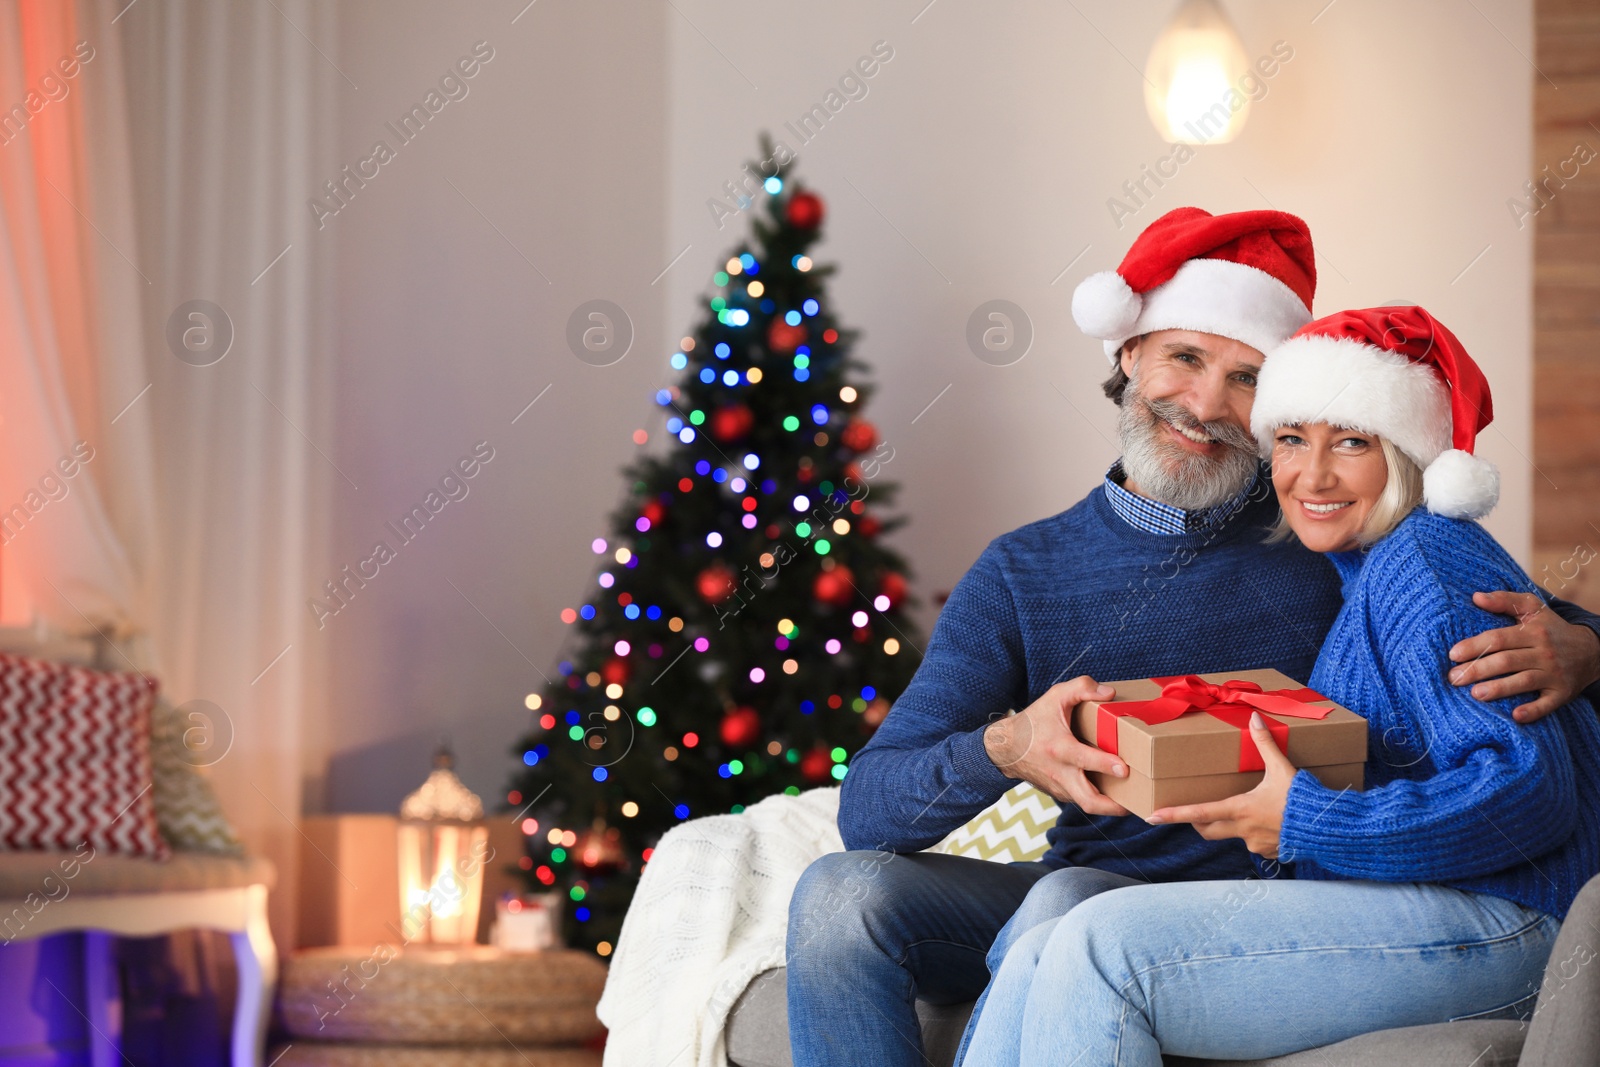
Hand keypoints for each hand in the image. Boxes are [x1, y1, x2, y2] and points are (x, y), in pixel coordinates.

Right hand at [984, 676, 1130, 816]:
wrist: (1006, 748)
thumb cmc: (1034, 721)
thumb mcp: (1055, 696)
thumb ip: (1082, 687)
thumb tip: (1110, 693)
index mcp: (1059, 748)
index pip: (1084, 760)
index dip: (1105, 765)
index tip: (1124, 768)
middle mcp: (1060, 772)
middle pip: (1088, 800)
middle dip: (1113, 806)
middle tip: (1137, 803)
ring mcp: (1060, 787)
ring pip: (1087, 804)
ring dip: (1110, 806)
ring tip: (1134, 801)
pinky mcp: (1060, 793)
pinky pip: (1082, 800)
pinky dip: (1099, 799)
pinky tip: (1114, 792)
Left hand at [1147, 712, 1291, 857]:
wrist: (1328, 827)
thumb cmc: (1302, 798)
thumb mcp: (1282, 768)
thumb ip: (1264, 743)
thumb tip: (1254, 718)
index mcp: (1239, 808)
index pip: (1198, 813)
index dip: (1173, 815)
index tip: (1152, 817)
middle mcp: (1242, 830)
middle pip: (1207, 830)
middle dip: (1197, 822)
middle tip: (1194, 812)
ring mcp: (1255, 844)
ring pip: (1232, 836)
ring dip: (1232, 825)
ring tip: (1249, 810)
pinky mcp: (1270, 852)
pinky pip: (1255, 843)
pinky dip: (1256, 833)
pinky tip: (1271, 821)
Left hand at [1448, 590, 1599, 722]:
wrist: (1592, 650)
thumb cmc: (1551, 628)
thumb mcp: (1533, 608)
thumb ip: (1504, 600)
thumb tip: (1476, 597)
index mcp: (1532, 632)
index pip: (1499, 638)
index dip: (1474, 646)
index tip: (1453, 654)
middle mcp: (1544, 653)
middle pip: (1506, 661)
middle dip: (1478, 670)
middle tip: (1453, 678)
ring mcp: (1554, 674)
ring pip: (1524, 682)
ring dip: (1499, 689)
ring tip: (1475, 694)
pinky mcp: (1562, 693)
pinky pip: (1548, 704)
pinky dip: (1533, 711)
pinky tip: (1515, 716)